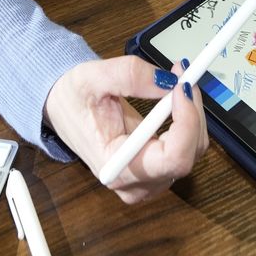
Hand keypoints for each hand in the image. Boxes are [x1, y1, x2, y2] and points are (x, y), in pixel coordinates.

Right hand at [44, 56, 207, 203]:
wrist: (62, 109)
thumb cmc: (71, 99)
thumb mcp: (92, 77)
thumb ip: (130, 75)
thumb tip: (168, 81)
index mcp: (118, 168)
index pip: (172, 160)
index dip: (187, 122)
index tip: (182, 87)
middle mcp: (136, 182)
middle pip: (188, 154)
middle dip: (192, 110)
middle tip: (183, 74)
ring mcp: (148, 179)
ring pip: (192, 150)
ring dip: (192, 112)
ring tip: (177, 80)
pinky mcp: (156, 168)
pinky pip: (186, 146)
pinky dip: (187, 118)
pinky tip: (175, 96)